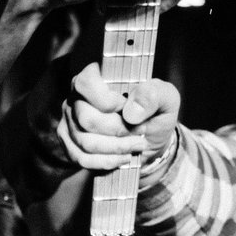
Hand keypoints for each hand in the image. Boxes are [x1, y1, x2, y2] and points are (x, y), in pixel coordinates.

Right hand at [58, 61, 181, 171]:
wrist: (150, 138)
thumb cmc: (155, 111)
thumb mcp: (166, 98)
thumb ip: (154, 94)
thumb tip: (131, 111)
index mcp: (95, 75)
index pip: (87, 83)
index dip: (109, 102)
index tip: (130, 110)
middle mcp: (76, 96)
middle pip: (87, 119)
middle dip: (118, 131)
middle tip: (139, 132)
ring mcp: (69, 120)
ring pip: (85, 141)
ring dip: (116, 148)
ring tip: (136, 145)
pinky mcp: (69, 142)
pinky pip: (81, 158)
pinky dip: (106, 161)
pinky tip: (123, 157)